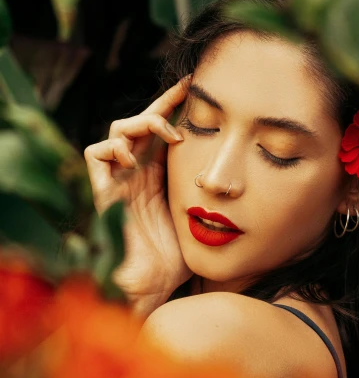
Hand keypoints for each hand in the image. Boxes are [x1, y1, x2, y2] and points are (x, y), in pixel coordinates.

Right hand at [84, 76, 191, 314]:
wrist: (151, 289)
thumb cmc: (177, 261)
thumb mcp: (200, 217)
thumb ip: (212, 196)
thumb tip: (244, 182)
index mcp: (158, 178)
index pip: (165, 133)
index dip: (178, 110)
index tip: (200, 90)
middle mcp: (137, 175)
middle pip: (142, 123)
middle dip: (164, 103)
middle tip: (187, 88)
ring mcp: (119, 181)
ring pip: (119, 130)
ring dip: (145, 122)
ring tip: (172, 137)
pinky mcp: (102, 192)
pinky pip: (96, 153)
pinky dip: (115, 147)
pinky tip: (137, 159)